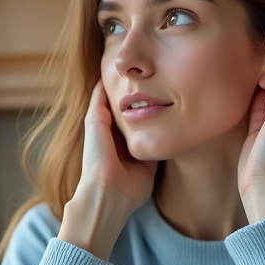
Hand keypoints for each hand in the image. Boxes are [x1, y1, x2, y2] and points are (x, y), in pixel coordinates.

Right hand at [59, 81, 158, 258]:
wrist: (108, 199)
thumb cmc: (128, 192)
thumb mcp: (148, 169)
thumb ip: (154, 155)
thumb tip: (171, 143)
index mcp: (121, 145)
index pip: (133, 120)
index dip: (145, 106)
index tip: (159, 92)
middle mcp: (109, 134)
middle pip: (122, 106)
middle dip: (134, 90)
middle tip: (146, 72)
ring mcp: (100, 127)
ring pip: (111, 98)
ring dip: (120, 83)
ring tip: (133, 65)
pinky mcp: (94, 121)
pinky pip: (100, 96)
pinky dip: (107, 83)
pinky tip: (116, 69)